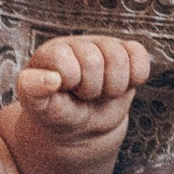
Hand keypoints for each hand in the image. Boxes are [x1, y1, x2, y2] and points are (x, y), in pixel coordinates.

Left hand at [12, 34, 150, 127]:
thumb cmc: (58, 116)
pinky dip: (135, 76)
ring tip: (101, 95)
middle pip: (93, 60)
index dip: (70, 80)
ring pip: (118, 59)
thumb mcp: (41, 109)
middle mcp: (77, 44)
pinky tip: (120, 87)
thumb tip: (51, 79)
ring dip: (112, 87)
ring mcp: (103, 47)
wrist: (84, 128)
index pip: (63, 57)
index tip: (63, 94)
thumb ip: (34, 92)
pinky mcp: (127, 54)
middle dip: (91, 89)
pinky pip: (139, 56)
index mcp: (50, 53)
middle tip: (84, 98)